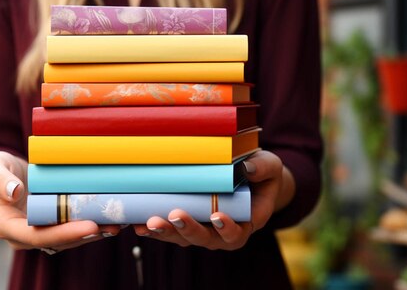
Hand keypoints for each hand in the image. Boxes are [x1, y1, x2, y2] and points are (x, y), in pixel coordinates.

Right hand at [0, 151, 120, 251]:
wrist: (4, 173)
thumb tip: (14, 191)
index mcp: (5, 226)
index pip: (37, 236)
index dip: (64, 233)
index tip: (89, 225)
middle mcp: (23, 235)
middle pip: (58, 241)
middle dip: (85, 235)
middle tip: (111, 226)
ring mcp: (39, 231)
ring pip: (69, 238)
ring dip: (94, 233)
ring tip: (118, 222)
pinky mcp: (52, 225)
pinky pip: (72, 228)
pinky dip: (92, 225)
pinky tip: (112, 218)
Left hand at [132, 150, 284, 250]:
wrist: (249, 176)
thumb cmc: (261, 172)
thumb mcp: (269, 166)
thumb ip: (262, 168)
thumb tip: (247, 168)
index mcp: (245, 222)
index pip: (236, 234)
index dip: (226, 229)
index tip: (218, 216)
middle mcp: (221, 232)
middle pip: (205, 239)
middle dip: (188, 229)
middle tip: (173, 216)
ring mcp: (202, 228)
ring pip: (183, 238)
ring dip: (165, 232)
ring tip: (149, 223)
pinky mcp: (185, 222)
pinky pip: (169, 230)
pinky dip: (154, 228)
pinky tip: (138, 222)